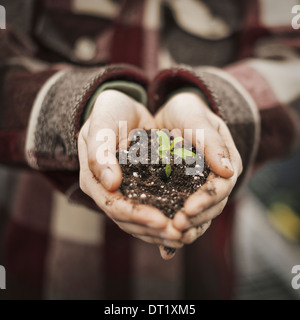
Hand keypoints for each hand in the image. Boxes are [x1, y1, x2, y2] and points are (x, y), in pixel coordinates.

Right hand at [78, 90, 181, 254]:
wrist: (121, 107)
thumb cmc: (108, 112)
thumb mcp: (102, 124)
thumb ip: (100, 152)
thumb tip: (111, 184)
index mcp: (93, 180)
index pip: (113, 206)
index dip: (136, 216)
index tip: (161, 221)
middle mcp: (106, 191)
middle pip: (127, 220)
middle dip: (152, 229)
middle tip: (178, 233)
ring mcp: (122, 192)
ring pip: (138, 221)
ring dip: (160, 231)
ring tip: (184, 234)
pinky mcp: (138, 188)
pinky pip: (150, 209)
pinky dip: (164, 218)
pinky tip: (182, 225)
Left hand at [155, 91, 242, 257]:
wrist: (173, 114)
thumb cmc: (187, 111)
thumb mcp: (197, 119)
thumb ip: (211, 141)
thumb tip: (229, 170)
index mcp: (225, 163)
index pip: (221, 187)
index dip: (206, 200)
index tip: (187, 210)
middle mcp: (215, 180)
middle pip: (212, 207)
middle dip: (195, 219)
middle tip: (175, 227)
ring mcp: (200, 188)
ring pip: (199, 215)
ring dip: (186, 230)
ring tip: (170, 240)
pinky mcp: (183, 193)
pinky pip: (182, 214)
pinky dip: (174, 230)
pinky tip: (165, 248)